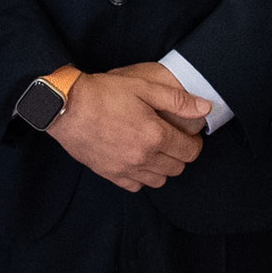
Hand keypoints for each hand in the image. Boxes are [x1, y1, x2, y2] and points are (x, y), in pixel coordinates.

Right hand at [45, 67, 207, 190]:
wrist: (66, 107)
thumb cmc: (103, 93)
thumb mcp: (143, 87)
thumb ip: (177, 100)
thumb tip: (205, 109)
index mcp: (155, 135)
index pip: (190, 151)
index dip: (194, 143)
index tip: (189, 135)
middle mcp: (144, 157)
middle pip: (177, 167)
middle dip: (180, 154)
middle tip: (172, 139)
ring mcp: (126, 169)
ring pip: (160, 180)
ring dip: (163, 167)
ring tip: (155, 150)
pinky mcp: (110, 174)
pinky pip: (137, 185)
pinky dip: (142, 176)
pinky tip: (137, 160)